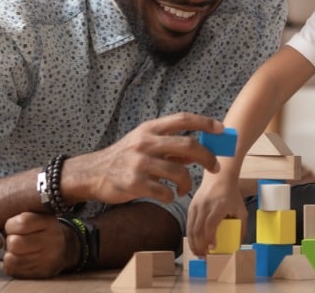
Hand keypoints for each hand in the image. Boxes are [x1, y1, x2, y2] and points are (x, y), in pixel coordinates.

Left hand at [0, 212, 71, 278]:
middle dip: (11, 241)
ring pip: (13, 258)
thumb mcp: (22, 224)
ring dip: (10, 255)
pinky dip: (13, 265)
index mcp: (49, 221)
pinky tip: (22, 259)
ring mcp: (51, 257)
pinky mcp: (44, 272)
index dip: (11, 225)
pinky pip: (15, 271)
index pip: (21, 222)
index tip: (15, 226)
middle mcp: (54, 239)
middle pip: (15, 243)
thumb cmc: (35, 231)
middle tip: (19, 238)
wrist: (62, 247)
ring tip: (21, 249)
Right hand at [65, 112, 223, 204]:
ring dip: (187, 184)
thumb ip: (169, 146)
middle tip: (214, 167)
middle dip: (207, 157)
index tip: (221, 129)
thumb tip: (198, 150)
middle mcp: (146, 143)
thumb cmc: (124, 158)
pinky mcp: (135, 183)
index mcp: (150, 129)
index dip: (204, 123)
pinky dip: (171, 196)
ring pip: (179, 172)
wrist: (92, 173)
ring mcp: (140, 163)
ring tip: (183, 189)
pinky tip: (167, 195)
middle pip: (187, 145)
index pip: (182, 119)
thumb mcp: (144, 143)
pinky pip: (165, 192)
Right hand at [186, 173, 246, 256]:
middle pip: (198, 229)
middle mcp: (205, 206)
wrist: (219, 178)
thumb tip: (239, 244)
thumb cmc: (231, 195)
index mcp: (218, 206)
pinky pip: (188, 224)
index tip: (212, 249)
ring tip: (198, 254)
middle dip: (200, 246)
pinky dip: (190, 236)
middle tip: (204, 257)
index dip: (210, 238)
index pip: (210, 224)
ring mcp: (196, 206)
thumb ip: (242, 227)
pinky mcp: (191, 206)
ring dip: (193, 243)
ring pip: (190, 228)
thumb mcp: (241, 210)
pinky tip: (194, 244)